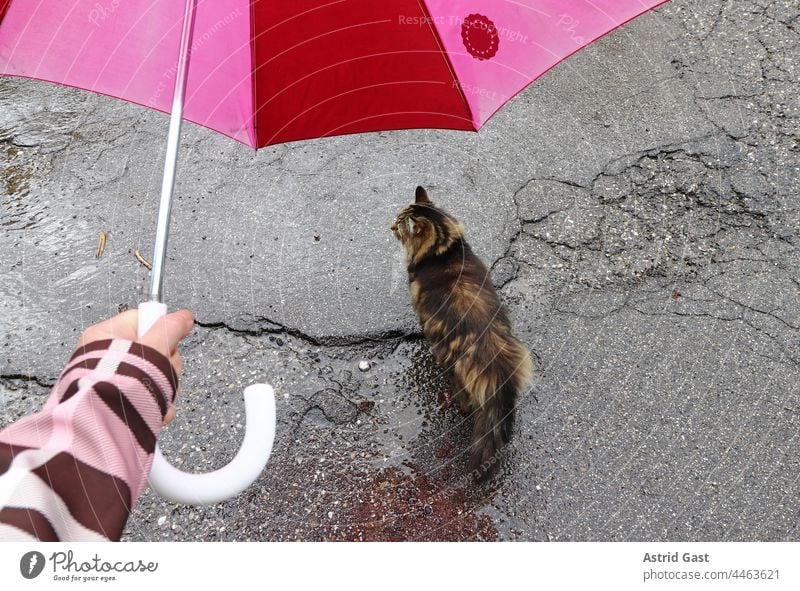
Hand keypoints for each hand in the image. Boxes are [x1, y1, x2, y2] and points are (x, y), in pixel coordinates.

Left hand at [78, 309, 193, 423]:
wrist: (105, 427)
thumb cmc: (117, 386)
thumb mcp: (152, 348)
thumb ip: (170, 328)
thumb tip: (183, 316)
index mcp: (106, 336)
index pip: (144, 320)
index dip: (161, 331)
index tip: (168, 342)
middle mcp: (108, 357)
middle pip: (155, 349)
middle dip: (165, 365)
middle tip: (160, 371)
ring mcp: (116, 379)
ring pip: (156, 374)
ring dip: (165, 386)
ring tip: (156, 394)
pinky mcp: (125, 400)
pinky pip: (150, 394)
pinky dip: (158, 402)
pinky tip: (156, 409)